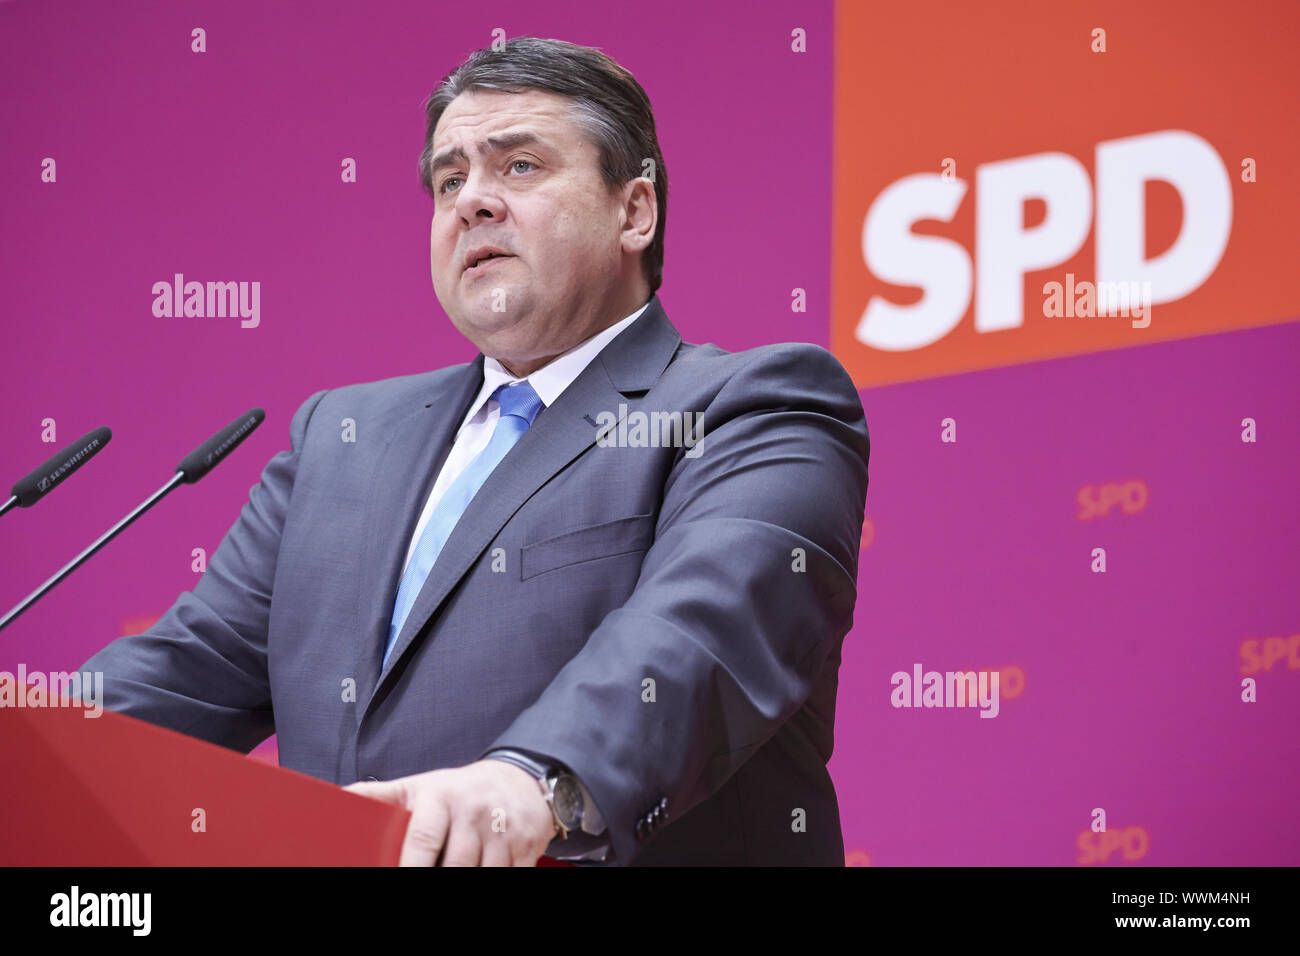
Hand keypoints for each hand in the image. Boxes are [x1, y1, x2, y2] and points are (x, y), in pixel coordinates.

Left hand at [344, 759, 556, 865]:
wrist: (518, 778)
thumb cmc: (457, 790)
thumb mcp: (418, 786)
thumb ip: (380, 795)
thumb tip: (338, 796)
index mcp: (441, 797)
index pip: (423, 838)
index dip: (411, 867)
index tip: (401, 879)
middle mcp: (473, 811)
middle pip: (456, 865)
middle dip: (443, 879)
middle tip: (432, 881)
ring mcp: (504, 828)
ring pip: (485, 875)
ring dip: (472, 881)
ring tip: (457, 878)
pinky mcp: (528, 844)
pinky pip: (512, 875)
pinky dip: (500, 879)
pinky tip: (484, 873)